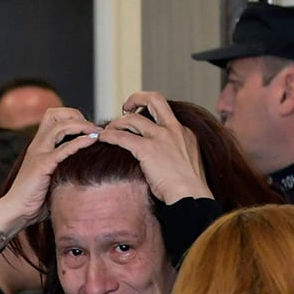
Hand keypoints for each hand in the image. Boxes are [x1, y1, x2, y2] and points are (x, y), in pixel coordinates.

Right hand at [0, 107, 99, 244]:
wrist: (16, 211)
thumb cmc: (35, 199)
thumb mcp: (52, 177)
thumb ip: (64, 167)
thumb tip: (88, 168)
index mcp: (39, 145)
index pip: (53, 116)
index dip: (72, 116)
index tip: (88, 128)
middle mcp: (37, 145)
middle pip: (55, 114)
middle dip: (78, 117)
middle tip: (95, 128)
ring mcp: (39, 153)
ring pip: (60, 126)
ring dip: (82, 126)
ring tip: (98, 132)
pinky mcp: (42, 166)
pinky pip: (63, 148)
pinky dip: (80, 142)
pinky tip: (92, 141)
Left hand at [98, 91, 212, 203]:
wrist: (190, 196)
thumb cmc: (189, 189)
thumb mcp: (188, 162)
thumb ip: (176, 153)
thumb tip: (163, 158)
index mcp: (184, 132)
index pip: (165, 114)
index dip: (151, 116)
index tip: (143, 122)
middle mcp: (173, 129)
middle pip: (154, 99)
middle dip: (137, 98)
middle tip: (126, 107)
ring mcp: (160, 137)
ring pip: (133, 118)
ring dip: (118, 122)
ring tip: (109, 129)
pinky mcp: (147, 149)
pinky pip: (122, 137)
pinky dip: (110, 136)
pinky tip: (104, 138)